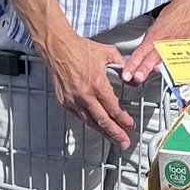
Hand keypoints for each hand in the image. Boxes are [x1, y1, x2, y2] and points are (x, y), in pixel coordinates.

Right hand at [48, 28, 135, 146]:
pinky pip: (79, 116)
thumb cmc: (80, 49)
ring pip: (90, 121)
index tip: (130, 125)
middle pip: (103, 120)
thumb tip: (131, 77)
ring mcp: (73, 100)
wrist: (58, 48)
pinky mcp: (64, 101)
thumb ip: (121, 66)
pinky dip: (89, 122)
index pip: (113, 108)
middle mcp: (85, 95)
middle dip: (115, 133)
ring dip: (102, 132)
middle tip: (124, 141)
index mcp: (98, 84)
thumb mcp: (108, 53)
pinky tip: (96, 126)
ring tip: (112, 138)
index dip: (123, 119)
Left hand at [121, 0, 189, 85]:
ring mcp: (178, 44)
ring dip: (158, 70)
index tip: (127, 73)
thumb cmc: (175, 13)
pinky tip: (172, 72)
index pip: (141, 51)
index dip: (133, 63)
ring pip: (166, 61)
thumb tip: (145, 54)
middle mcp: (165, 41)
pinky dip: (176, 66)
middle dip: (143, 69)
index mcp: (156, 34)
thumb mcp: (158, 24)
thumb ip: (152, 40)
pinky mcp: (189, 47)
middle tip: (136, 78)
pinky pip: (182, 59)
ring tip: (152, 76)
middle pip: (152, 57)